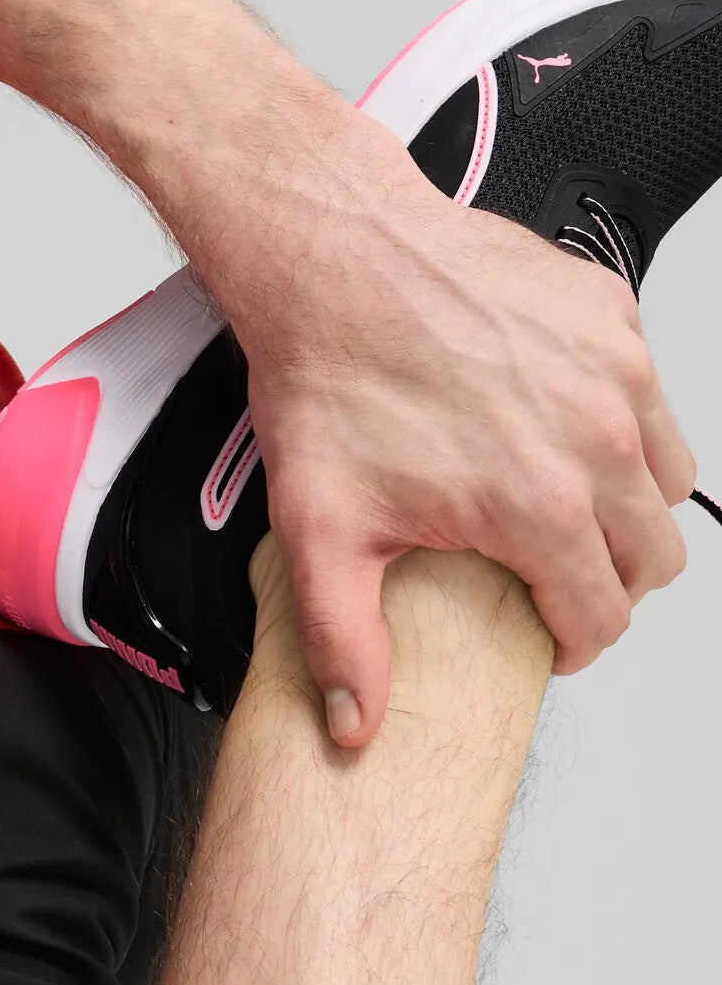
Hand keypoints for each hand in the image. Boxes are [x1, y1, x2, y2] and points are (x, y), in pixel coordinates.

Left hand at [229, 115, 695, 745]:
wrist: (328, 258)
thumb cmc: (326, 376)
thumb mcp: (318, 527)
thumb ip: (344, 640)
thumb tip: (353, 727)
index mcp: (539, 506)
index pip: (603, 618)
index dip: (569, 640)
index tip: (544, 632)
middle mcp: (597, 438)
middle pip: (653, 556)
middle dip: (607, 579)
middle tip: (550, 571)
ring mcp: (615, 371)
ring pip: (666, 476)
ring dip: (625, 503)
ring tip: (558, 503)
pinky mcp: (611, 316)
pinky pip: (648, 393)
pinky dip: (616, 418)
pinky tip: (548, 420)